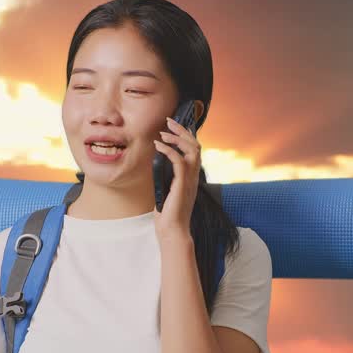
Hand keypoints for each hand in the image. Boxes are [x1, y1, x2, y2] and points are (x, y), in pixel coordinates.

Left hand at [153, 115, 201, 240]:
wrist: (172, 231)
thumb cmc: (168, 214)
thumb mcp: (167, 191)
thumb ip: (166, 177)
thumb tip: (157, 164)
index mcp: (192, 177)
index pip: (194, 150)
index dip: (186, 135)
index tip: (173, 127)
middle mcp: (194, 176)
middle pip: (196, 145)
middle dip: (183, 130)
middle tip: (169, 121)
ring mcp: (190, 180)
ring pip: (192, 150)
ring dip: (178, 138)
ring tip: (164, 133)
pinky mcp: (182, 185)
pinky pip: (179, 161)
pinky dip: (169, 151)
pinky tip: (159, 146)